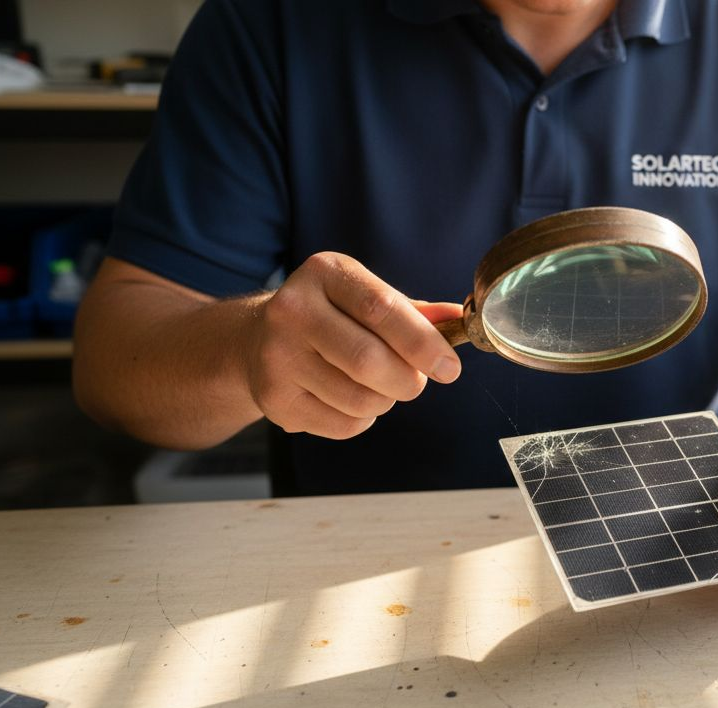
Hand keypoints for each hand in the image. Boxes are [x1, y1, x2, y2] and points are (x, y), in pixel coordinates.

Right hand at [243, 251, 462, 438]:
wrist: (257, 340)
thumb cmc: (333, 317)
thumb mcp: (368, 298)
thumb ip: (415, 312)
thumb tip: (460, 320)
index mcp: (325, 273)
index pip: (382, 308)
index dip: (423, 343)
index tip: (450, 368)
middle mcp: (292, 309)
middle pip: (369, 360)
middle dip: (408, 381)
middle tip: (416, 382)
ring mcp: (277, 356)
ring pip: (360, 399)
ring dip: (386, 401)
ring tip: (378, 386)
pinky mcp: (274, 398)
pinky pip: (344, 425)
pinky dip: (364, 419)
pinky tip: (350, 399)